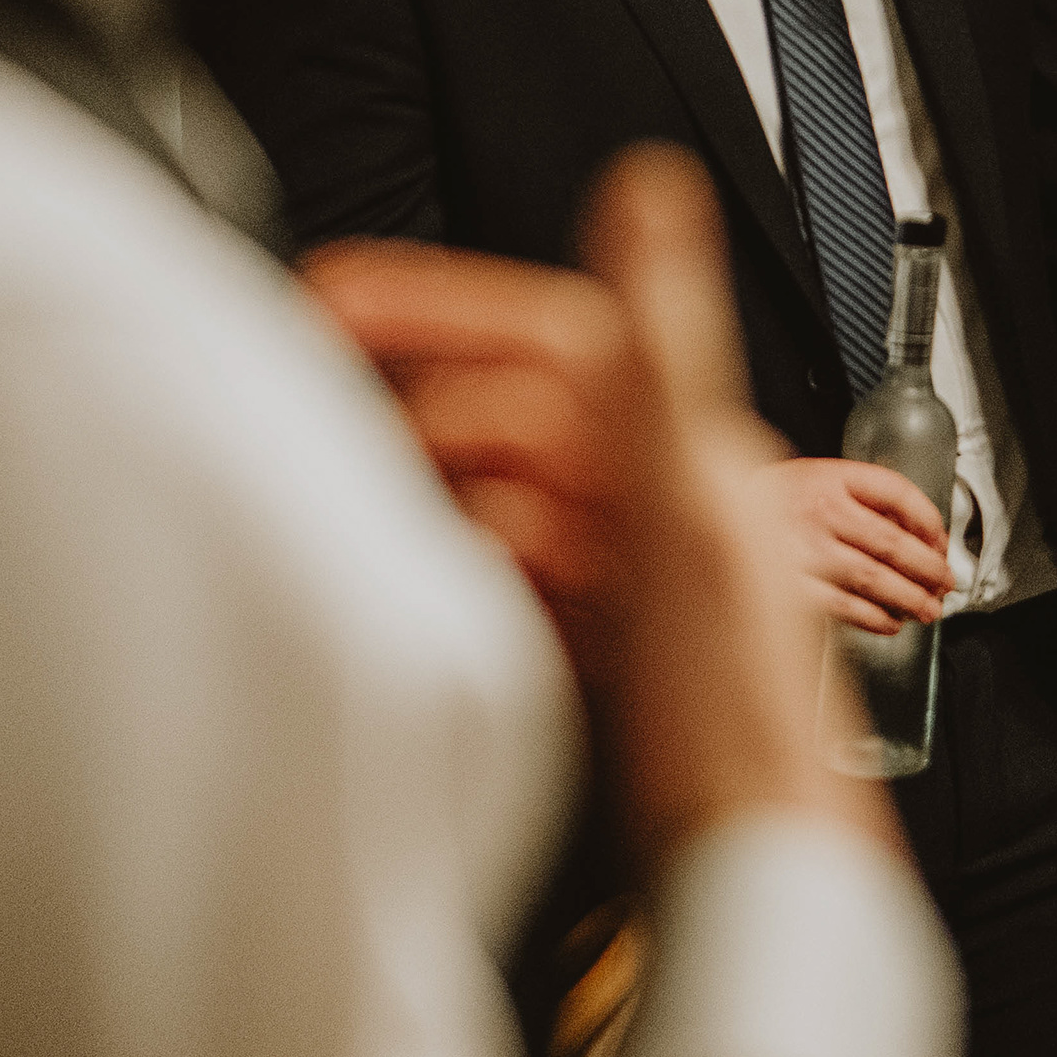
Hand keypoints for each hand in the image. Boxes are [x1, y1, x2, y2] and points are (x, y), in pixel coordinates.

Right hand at [301, 148, 892, 861]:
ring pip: (502, 496)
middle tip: (300, 387)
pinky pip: (516, 585)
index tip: (332, 293)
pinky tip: (420, 579)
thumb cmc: (736, 707)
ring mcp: (632, 577)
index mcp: (681, 441)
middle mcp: (662, 496)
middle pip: (508, 416)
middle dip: (407, 400)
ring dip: (424, 482)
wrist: (755, 866)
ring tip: (337, 473)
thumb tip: (652, 190)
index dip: (435, 305)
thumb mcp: (686, 497)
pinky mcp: (607, 652)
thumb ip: (657, 343)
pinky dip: (461, 569)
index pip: (546, 333)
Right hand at [765, 456, 956, 634]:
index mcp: (830, 479)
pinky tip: (890, 623)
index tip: (941, 541)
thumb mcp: (816, 478)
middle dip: (927, 567)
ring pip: (872, 578)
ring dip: (908, 597)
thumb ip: (862, 497)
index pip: (896, 493)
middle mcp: (819, 512)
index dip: (928, 519)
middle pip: (891, 542)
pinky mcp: (788, 587)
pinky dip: (872, 617)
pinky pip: (842, 606)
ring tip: (928, 609)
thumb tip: (915, 530)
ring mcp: (803, 550)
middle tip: (946, 583)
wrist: (709, 520)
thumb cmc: (769, 502)